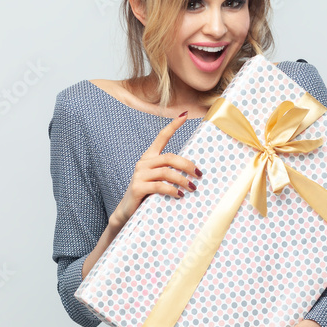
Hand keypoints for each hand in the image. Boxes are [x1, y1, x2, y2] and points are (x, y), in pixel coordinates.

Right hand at [109, 111, 201, 228]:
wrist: (127, 211)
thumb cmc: (148, 195)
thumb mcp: (159, 180)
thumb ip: (170, 173)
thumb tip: (194, 172)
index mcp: (149, 157)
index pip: (162, 137)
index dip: (173, 126)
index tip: (184, 115)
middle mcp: (143, 162)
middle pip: (169, 157)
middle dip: (187, 165)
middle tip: (199, 174)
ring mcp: (139, 175)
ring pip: (166, 172)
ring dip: (182, 180)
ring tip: (193, 188)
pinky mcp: (138, 187)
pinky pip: (159, 186)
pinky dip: (172, 190)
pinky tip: (179, 195)